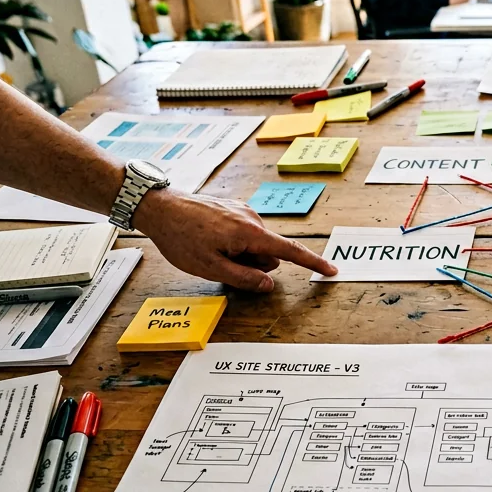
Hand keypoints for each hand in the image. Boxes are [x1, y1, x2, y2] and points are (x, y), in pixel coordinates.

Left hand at [134, 189, 336, 291]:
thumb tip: (269, 285)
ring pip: (254, 245)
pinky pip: (243, 234)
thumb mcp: (210, 267)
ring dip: (240, 255)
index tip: (332, 270)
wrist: (159, 206)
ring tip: (209, 250)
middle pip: (268, 253)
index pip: (290, 251)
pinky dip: (233, 244)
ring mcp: (242, 212)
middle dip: (253, 265)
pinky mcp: (232, 210)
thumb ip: (244, 278)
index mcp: (251, 233)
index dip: (313, 263)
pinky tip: (207, 239)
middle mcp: (252, 219)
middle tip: (219, 263)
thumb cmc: (181, 237)